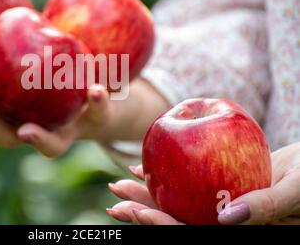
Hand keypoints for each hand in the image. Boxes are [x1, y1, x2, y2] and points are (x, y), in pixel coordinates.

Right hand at [0, 39, 114, 156]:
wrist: (98, 101)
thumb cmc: (45, 91)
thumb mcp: (14, 80)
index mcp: (14, 121)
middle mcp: (37, 132)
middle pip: (7, 138)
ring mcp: (68, 131)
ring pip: (52, 146)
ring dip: (38, 139)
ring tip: (26, 130)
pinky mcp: (98, 119)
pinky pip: (99, 114)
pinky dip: (97, 103)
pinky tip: (94, 88)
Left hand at [106, 143, 299, 223]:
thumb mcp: (296, 190)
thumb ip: (267, 206)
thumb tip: (226, 218)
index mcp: (239, 229)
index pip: (191, 231)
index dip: (161, 226)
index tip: (136, 211)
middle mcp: (223, 219)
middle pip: (176, 218)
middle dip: (143, 212)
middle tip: (116, 200)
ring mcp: (218, 202)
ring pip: (177, 200)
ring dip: (147, 194)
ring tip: (120, 183)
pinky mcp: (217, 184)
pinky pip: (187, 182)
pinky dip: (166, 176)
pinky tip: (144, 166)